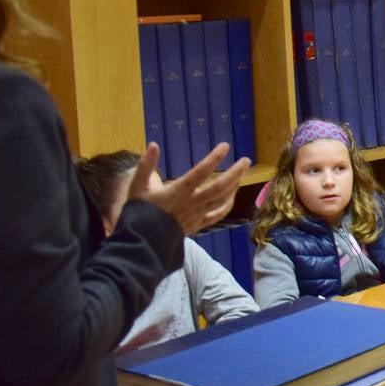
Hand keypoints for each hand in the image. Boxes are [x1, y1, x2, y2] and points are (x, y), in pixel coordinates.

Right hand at [131, 142, 249, 236]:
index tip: (225, 146)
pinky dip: (228, 204)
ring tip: (242, 173)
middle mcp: (192, 202)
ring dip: (235, 186)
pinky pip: (218, 214)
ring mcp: (198, 215)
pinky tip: (233, 195)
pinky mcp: (199, 224)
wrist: (142, 241)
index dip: (214, 158)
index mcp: (178, 191)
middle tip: (247, 160)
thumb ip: (146, 165)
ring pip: (222, 200)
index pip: (201, 172)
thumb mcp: (137, 186)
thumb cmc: (139, 212)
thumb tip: (154, 145)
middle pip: (220, 187)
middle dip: (235, 173)